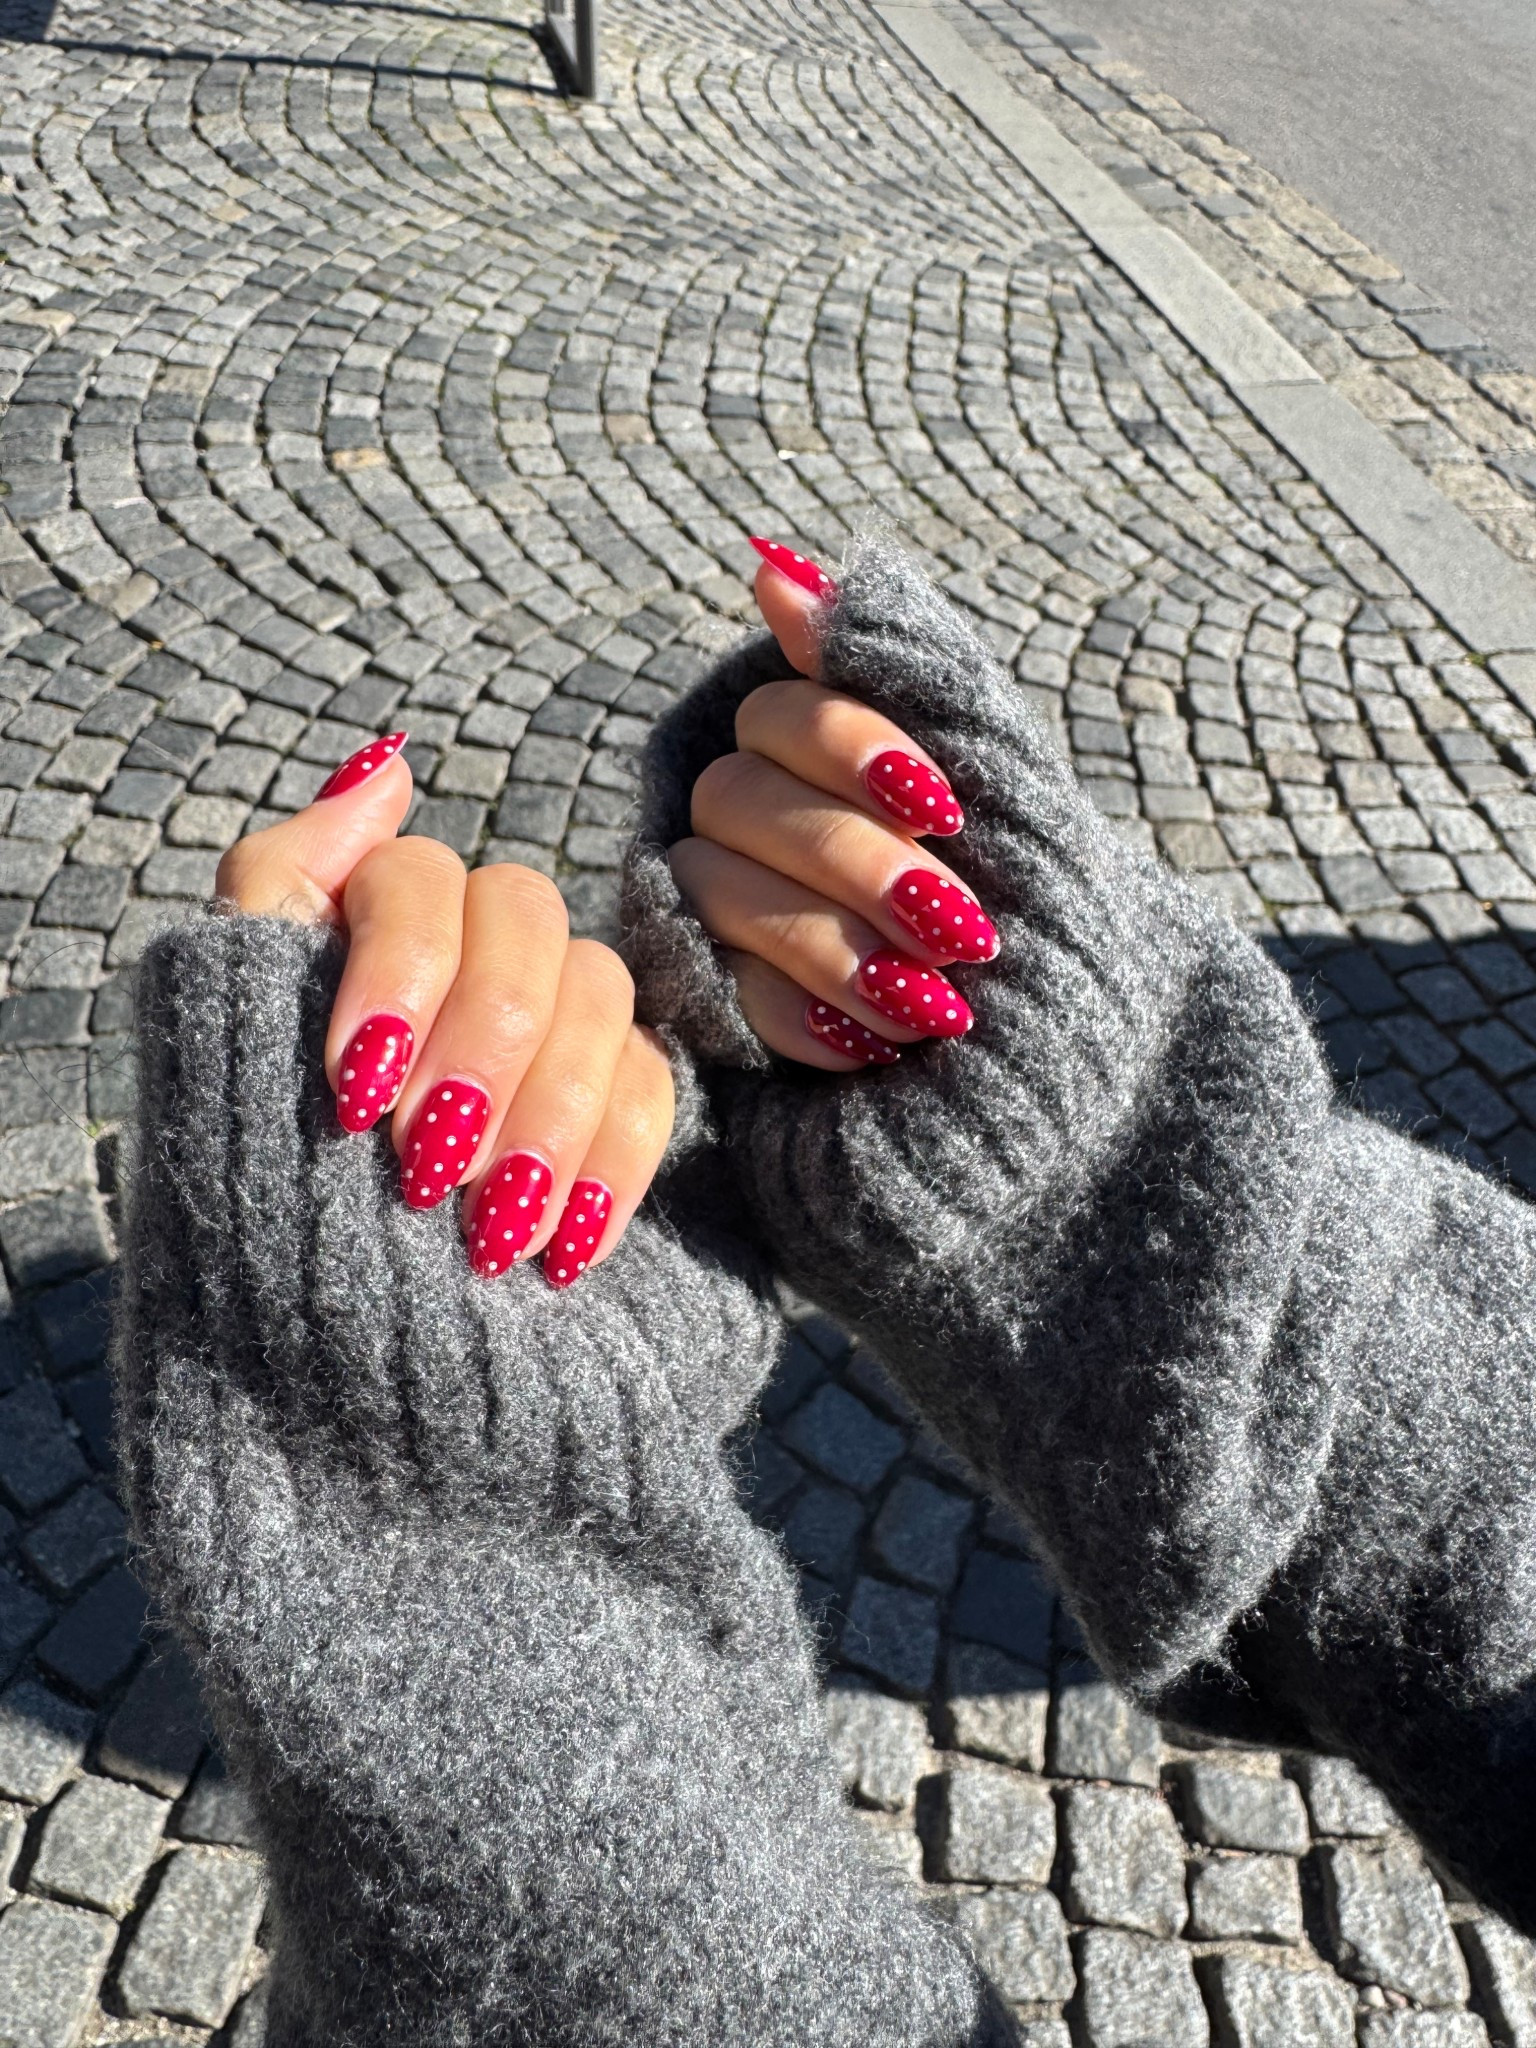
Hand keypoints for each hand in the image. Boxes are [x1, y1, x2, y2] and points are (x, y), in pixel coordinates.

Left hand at [213, 735, 673, 1286]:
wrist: (312, 1350)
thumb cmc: (256, 1187)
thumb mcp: (225, 1031)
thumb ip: (283, 882)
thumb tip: (389, 763)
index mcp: (370, 921)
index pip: (418, 880)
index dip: (400, 971)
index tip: (356, 1093)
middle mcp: (466, 953)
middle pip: (527, 923)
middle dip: (482, 1048)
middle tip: (426, 1169)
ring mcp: (549, 1024)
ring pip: (598, 997)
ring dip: (546, 1116)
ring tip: (489, 1233)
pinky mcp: (611, 1098)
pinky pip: (651, 1088)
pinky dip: (612, 1167)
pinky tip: (566, 1244)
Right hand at [669, 538, 1001, 1068]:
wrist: (1070, 1028)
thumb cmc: (1034, 883)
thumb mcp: (995, 775)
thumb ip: (897, 669)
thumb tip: (772, 564)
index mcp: (812, 748)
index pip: (781, 714)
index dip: (853, 749)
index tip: (946, 806)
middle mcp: (750, 815)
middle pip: (737, 799)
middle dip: (855, 863)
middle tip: (959, 928)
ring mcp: (722, 908)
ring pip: (718, 894)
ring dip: (833, 947)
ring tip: (936, 1005)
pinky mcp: (718, 999)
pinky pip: (722, 996)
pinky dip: (803, 1020)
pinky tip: (880, 1044)